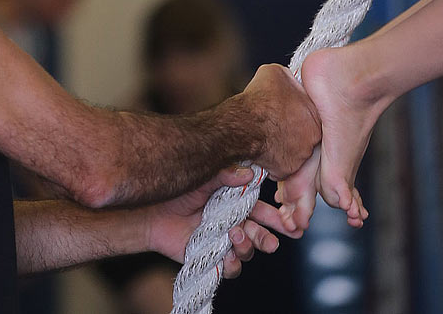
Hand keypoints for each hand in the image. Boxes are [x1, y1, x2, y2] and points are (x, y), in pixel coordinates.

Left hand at [145, 166, 301, 273]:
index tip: (289, 223)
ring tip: (235, 237)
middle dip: (267, 238)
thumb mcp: (204, 174)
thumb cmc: (178, 188)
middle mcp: (231, 222)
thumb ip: (226, 174)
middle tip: (272, 243)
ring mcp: (221, 240)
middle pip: (258, 234)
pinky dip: (230, 264)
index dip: (276, 217)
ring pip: (246, 251)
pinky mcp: (210, 256)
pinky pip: (228, 267)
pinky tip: (225, 255)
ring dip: (246, 247)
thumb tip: (249, 174)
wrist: (152, 210)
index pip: (260, 209)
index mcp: (233, 201)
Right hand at [242, 63, 320, 178]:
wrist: (245, 124)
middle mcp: (313, 135)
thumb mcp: (275, 73)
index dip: (298, 111)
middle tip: (279, 124)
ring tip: (270, 136)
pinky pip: (283, 165)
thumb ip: (288, 78)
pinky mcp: (288, 169)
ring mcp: (302, 155)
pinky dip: (275, 160)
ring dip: (285, 145)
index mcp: (314, 112)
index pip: (312, 113)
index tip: (288, 110)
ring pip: (295, 150)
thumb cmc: (259, 98)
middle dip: (294, 130)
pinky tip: (265, 149)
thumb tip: (288, 80)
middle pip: (306, 133)